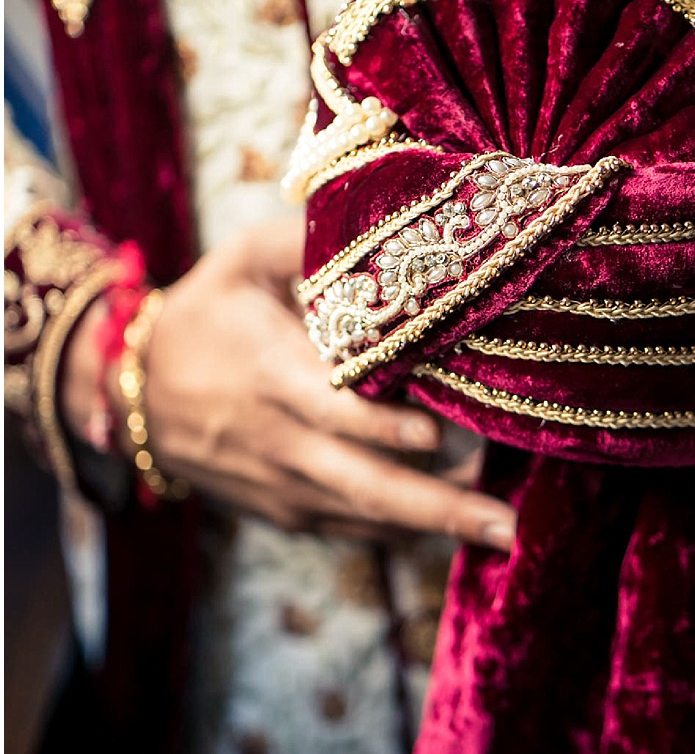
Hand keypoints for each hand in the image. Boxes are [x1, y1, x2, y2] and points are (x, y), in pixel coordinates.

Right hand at [69, 216, 517, 547]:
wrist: (130, 391)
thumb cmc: (206, 314)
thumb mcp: (242, 262)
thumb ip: (302, 243)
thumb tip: (375, 221)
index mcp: (271, 373)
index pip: (331, 407)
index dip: (382, 425)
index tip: (439, 434)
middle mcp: (278, 439)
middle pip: (362, 482)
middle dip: (437, 507)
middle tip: (506, 526)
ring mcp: (280, 483)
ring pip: (362, 516)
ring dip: (433, 525)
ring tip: (501, 531)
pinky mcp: (283, 509)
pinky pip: (348, 528)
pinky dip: (400, 532)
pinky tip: (454, 528)